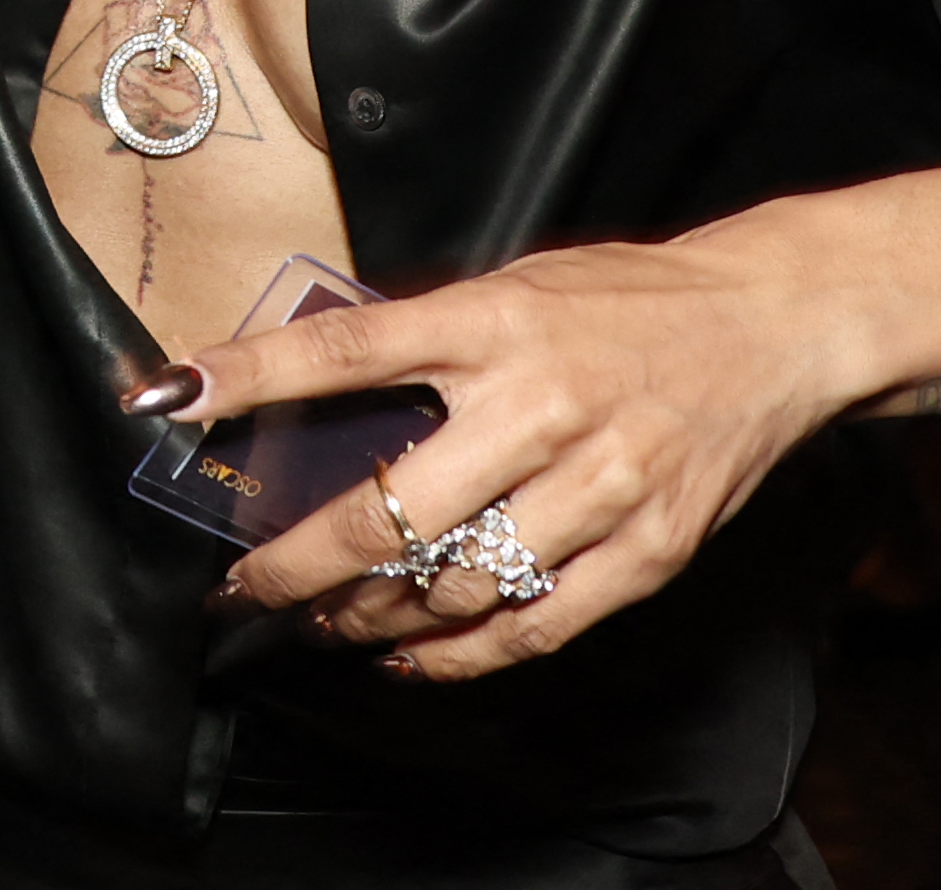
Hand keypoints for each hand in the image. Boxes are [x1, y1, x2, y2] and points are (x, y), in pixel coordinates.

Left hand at [164, 240, 865, 681]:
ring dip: (368, 615)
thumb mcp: (515, 287)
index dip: (248, 375)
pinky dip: (458, 653)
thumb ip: (427, 338)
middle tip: (246, 583)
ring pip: (451, 583)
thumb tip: (315, 388)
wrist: (774, 325)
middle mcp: (540, 404)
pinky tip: (411, 652)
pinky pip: (532, 625)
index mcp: (495, 321)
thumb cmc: (628, 301)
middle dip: (295, 563)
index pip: (344, 347)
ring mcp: (598, 482)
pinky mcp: (647, 548)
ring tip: (325, 617)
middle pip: (388, 510)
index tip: (166, 396)